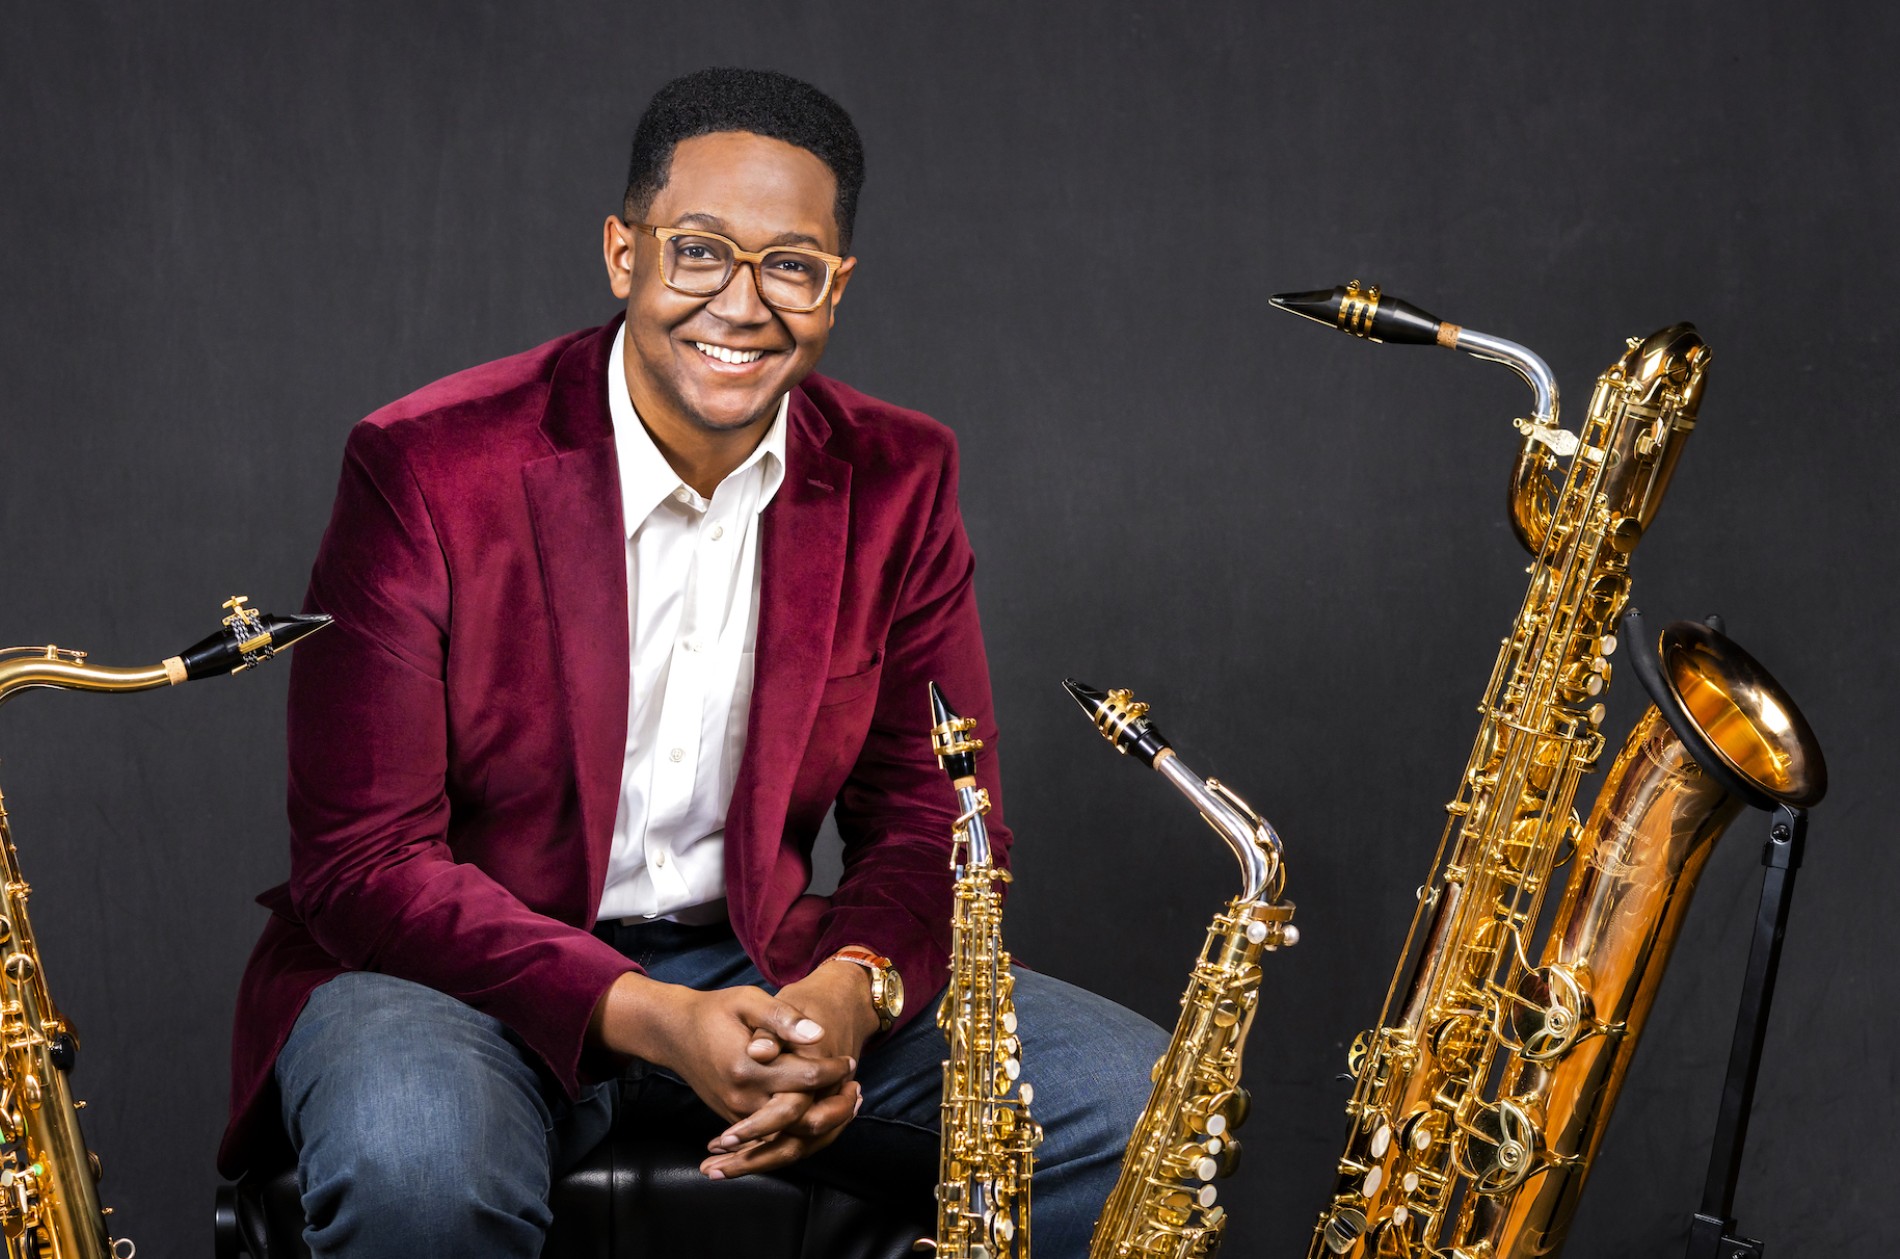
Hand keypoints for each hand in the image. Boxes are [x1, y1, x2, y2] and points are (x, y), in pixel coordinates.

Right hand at [699, 960, 881, 1178]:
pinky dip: (801, 1129)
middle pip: (802, 1117)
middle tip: (858, 1089)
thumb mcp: (747, 1000)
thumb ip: (781, 1018)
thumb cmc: (715, 1011)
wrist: (676, 1033)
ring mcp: (737, 1114)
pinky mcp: (734, 1120)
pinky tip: (822, 1110)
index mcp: (748, 1067)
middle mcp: (742, 1098)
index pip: (805, 1078)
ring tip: (849, 1102)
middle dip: (836, 1107)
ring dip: (823, 1123)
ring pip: (789, 1135)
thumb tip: (817, 1033)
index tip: (849, 1060)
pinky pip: (774, 1137)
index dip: (833, 1070)